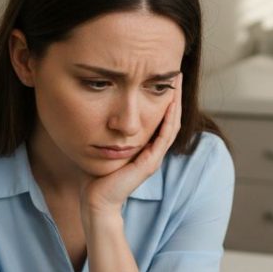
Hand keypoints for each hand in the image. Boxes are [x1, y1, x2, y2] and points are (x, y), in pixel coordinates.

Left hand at [79, 74, 182, 221]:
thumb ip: (108, 131)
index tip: (164, 76)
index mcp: (146, 147)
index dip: (165, 97)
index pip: (162, 118)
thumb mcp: (103, 145)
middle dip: (174, 94)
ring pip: (172, 124)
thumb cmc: (96, 175)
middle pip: (171, 118)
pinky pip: (164, 136)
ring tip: (176, 81)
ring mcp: (154, 157)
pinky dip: (169, 118)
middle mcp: (153, 151)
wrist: (96, 200)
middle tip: (176, 72)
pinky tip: (170, 102)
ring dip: (176, 102)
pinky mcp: (149, 163)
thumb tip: (99, 109)